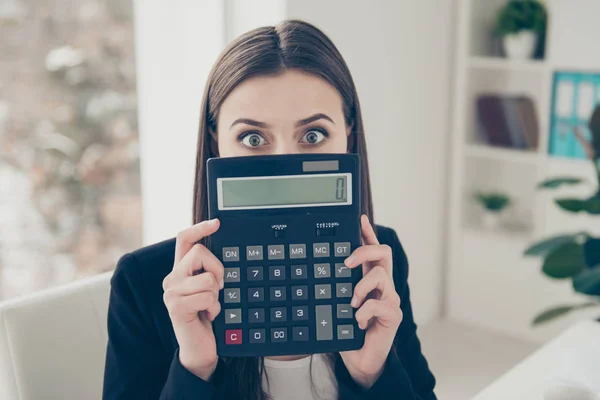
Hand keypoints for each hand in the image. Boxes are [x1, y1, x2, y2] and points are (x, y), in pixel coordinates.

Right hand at [162, 219, 223, 380]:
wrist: (200, 348)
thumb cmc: (206, 317)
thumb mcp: (209, 289)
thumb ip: (209, 271)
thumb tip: (225, 252)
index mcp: (180, 271)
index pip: (184, 239)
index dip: (200, 228)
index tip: (216, 223)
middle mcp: (172, 278)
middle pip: (200, 252)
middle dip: (217, 269)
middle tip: (217, 289)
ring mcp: (171, 292)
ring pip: (208, 278)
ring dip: (217, 295)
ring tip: (210, 307)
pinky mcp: (176, 306)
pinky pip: (207, 296)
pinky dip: (214, 308)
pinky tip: (207, 317)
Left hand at [339, 215, 402, 388]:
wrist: (360, 359)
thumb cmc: (349, 329)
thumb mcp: (338, 303)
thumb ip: (336, 286)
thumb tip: (319, 270)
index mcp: (369, 278)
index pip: (372, 249)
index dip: (368, 232)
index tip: (360, 218)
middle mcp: (382, 284)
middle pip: (383, 252)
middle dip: (364, 250)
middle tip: (346, 263)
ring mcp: (390, 298)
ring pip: (380, 275)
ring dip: (360, 287)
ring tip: (351, 303)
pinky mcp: (394, 314)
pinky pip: (379, 303)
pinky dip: (363, 313)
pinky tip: (358, 323)